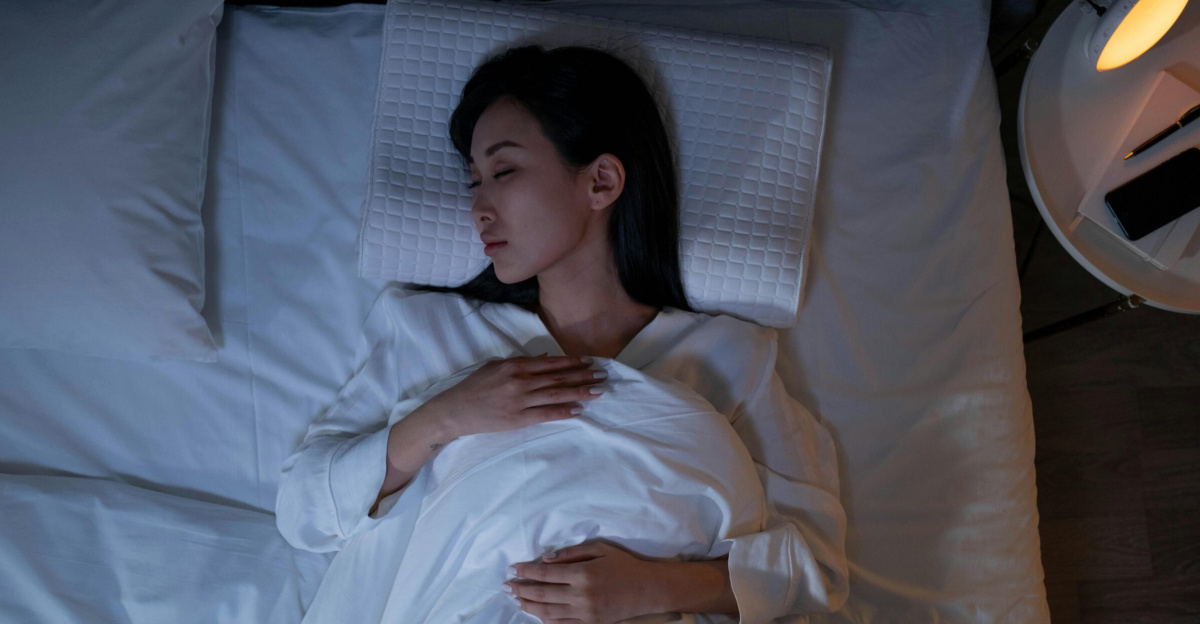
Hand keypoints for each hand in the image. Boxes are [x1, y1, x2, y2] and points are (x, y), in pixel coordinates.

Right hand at [429, 354, 606, 437]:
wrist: (455, 411)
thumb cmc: (474, 387)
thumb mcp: (495, 366)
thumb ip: (520, 361)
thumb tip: (546, 358)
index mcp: (515, 365)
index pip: (551, 363)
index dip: (572, 362)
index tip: (589, 362)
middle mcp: (520, 381)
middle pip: (558, 378)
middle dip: (583, 376)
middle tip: (603, 375)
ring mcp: (520, 401)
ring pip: (556, 395)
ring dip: (580, 392)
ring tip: (598, 391)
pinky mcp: (517, 419)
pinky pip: (545, 414)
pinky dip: (563, 411)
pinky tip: (578, 410)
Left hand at [505, 540, 659, 623]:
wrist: (647, 590)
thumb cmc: (624, 565)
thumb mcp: (600, 549)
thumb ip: (571, 553)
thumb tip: (546, 558)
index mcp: (583, 574)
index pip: (545, 573)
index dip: (526, 571)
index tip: (513, 569)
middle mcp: (581, 595)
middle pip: (542, 594)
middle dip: (521, 590)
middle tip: (506, 586)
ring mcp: (585, 613)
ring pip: (547, 612)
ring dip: (529, 606)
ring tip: (517, 600)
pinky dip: (545, 620)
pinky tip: (536, 614)